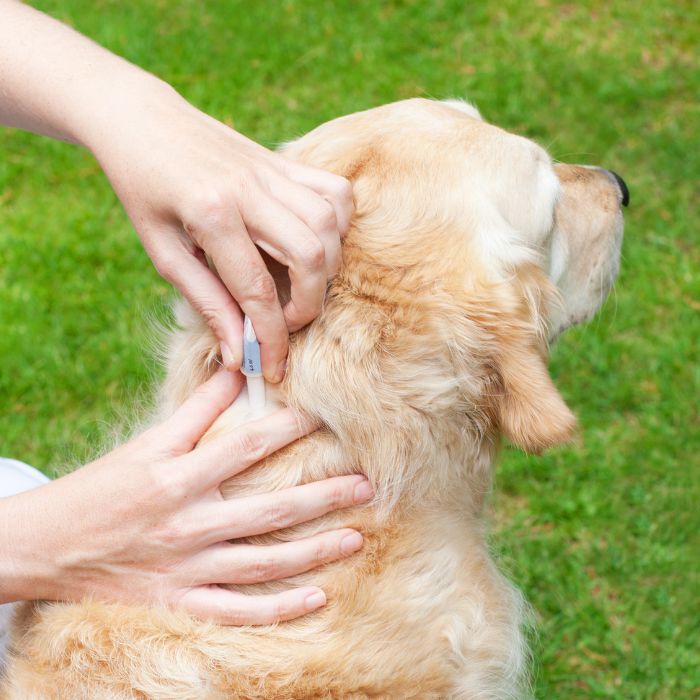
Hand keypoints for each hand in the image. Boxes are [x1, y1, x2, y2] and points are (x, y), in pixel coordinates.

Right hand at [0, 371, 371, 623]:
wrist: (48, 546)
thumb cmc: (102, 487)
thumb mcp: (146, 442)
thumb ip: (196, 410)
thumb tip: (237, 371)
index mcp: (179, 477)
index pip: (249, 447)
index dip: (292, 428)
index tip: (327, 417)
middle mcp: (190, 524)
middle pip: (272, 510)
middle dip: (325, 496)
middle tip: (368, 485)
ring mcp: (187, 569)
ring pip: (265, 563)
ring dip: (316, 551)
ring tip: (357, 537)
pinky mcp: (180, 603)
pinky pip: (239, 611)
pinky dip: (279, 609)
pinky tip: (317, 598)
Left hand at [88, 84, 352, 381]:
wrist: (142, 121)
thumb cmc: (144, 191)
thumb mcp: (163, 251)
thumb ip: (206, 302)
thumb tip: (237, 353)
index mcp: (210, 214)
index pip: (256, 290)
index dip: (270, 338)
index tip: (271, 367)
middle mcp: (249, 189)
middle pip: (309, 256)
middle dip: (309, 304)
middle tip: (288, 320)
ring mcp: (272, 170)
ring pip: (329, 223)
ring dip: (327, 266)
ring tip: (303, 284)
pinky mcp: (284, 161)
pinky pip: (335, 191)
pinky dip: (337, 225)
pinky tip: (315, 242)